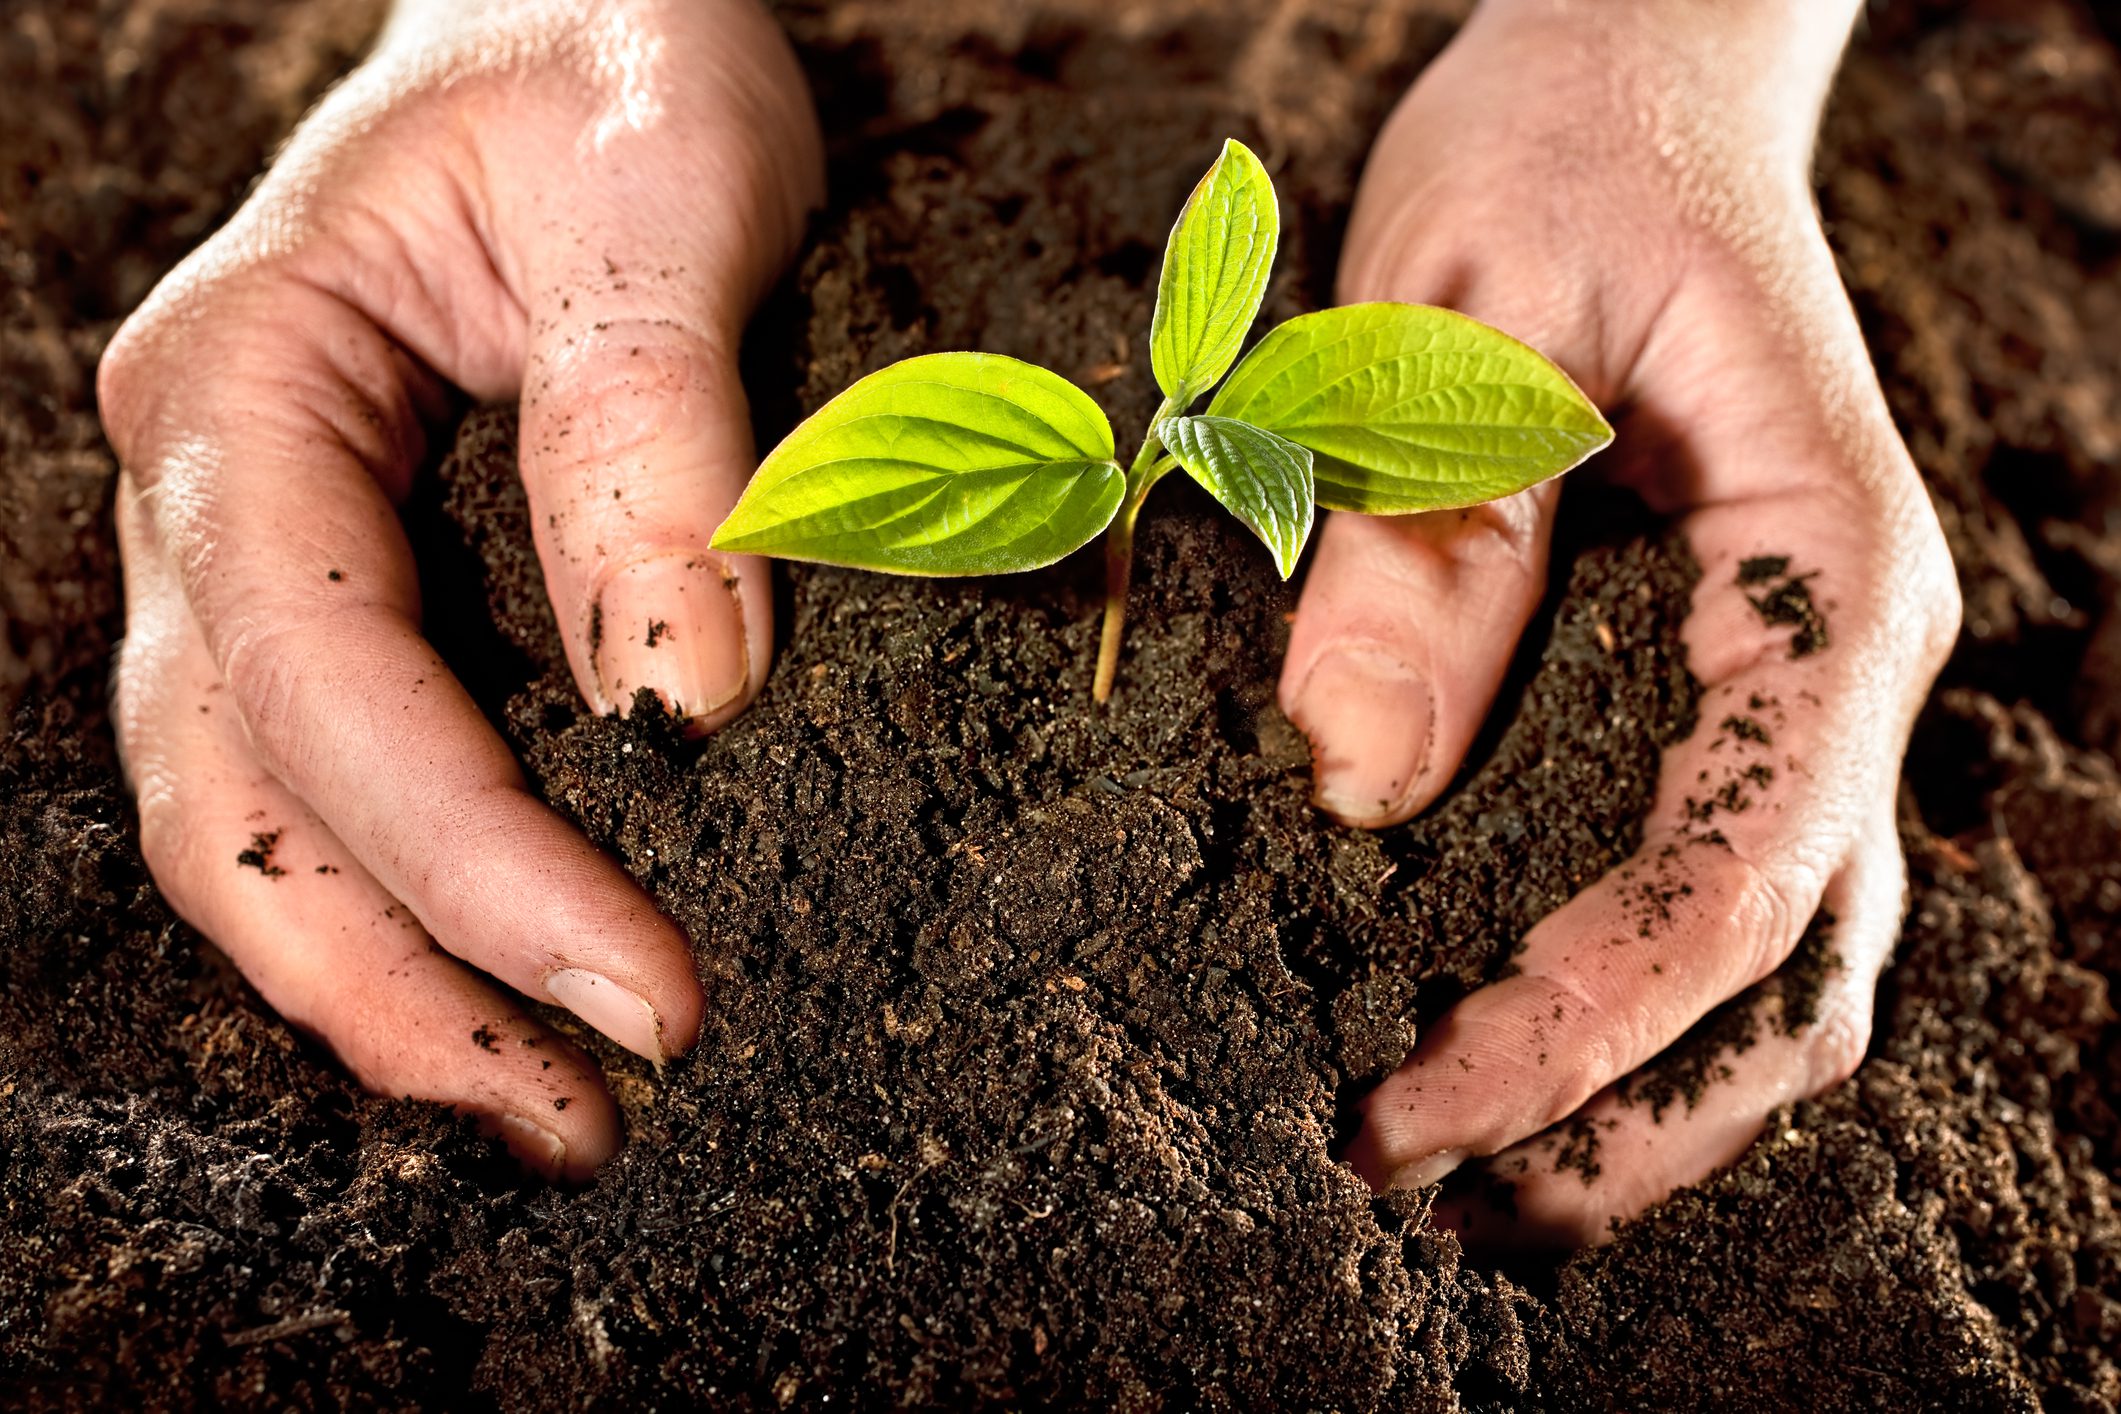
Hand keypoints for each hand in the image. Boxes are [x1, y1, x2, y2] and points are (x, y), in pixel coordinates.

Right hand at [99, 0, 821, 1177]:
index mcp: (247, 379)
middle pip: (244, 798)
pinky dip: (420, 903)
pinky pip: (345, 776)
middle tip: (584, 1117)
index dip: (475, 860)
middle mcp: (217, 486)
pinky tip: (523, 984)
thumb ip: (656, 434)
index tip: (643, 993)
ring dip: (397, 985)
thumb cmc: (609, 54)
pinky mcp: (359, 585)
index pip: (328, 674)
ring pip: (263, 819)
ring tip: (559, 1111)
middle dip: (406, 984)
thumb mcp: (660, 194)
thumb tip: (687, 698)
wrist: (585, 14)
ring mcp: (270, 548)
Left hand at [1290, 0, 1958, 1241]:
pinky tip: (1506, 1058)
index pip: (1739, 871)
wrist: (1640, 80)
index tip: (1419, 1109)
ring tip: (1466, 1192)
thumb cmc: (1563, 155)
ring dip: (1641, 1106)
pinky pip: (1714, 897)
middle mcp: (1840, 658)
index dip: (1587, 1024)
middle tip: (1422, 1191)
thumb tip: (1353, 784)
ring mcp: (1794, 690)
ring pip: (1781, 974)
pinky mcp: (1719, 693)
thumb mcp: (1455, 308)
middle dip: (1623, 1119)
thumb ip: (1425, 540)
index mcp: (1822, 571)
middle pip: (1794, 977)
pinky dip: (1628, 1015)